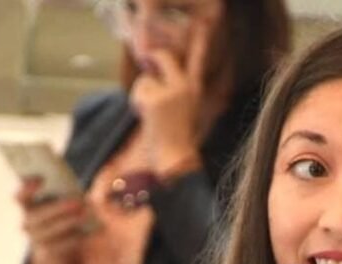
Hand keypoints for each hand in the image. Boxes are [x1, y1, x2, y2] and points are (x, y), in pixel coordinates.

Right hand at [16, 178, 90, 263]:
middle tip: (78, 202)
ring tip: (85, 215)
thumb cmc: (61, 213)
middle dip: (58, 208)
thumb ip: (63, 191)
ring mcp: (36, 239)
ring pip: (49, 231)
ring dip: (68, 222)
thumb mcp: (60, 200)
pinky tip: (88, 231)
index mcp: (27, 205)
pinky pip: (60, 245)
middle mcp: (27, 222)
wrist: (57, 245)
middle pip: (38, 215)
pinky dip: (74, 237)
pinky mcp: (49, 252)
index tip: (42, 178)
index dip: (27, 187)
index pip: (20, 196)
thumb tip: (80, 184)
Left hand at [130, 21, 214, 176]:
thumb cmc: (177, 139)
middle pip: (164, 57)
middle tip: (150, 74)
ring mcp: (171, 90)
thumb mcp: (181, 112)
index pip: (197, 60)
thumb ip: (171, 92)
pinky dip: (137, 103)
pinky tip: (148, 118)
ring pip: (146, 79)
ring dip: (143, 95)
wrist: (176, 159)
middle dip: (153, 62)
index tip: (204, 26)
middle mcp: (186, 86)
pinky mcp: (156, 98)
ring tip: (152, 115)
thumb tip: (153, 76)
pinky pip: (139, 90)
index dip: (200, 43)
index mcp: (194, 89)